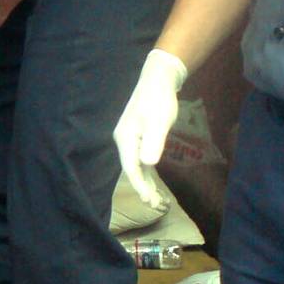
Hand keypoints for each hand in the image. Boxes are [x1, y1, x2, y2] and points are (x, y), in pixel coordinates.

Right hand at [113, 49, 186, 209]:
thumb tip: (148, 164)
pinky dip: (147, 171)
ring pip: (136, 165)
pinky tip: (153, 180)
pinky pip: (141, 158)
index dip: (139, 185)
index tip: (147, 200)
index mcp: (125, 138)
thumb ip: (153, 143)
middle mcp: (124, 140)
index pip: (130, 167)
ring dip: (145, 181)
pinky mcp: (139, 136)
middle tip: (154, 204)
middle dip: (142, 187)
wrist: (158, 80)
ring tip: (155, 198)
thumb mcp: (159, 122)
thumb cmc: (158, 100)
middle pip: (131, 168)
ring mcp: (131, 138)